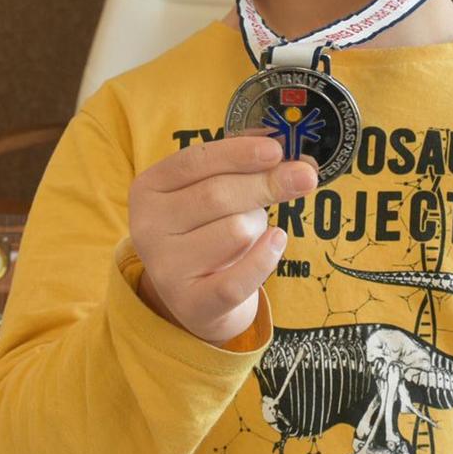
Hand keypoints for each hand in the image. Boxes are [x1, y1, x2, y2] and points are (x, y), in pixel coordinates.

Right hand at [129, 136, 316, 345]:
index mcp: (149, 188)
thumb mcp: (216, 189)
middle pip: (217, 195)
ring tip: (252, 232)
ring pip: (236, 231)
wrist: (199, 296)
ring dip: (258, 227)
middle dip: (266, 184)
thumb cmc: (210, 228)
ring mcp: (166, 269)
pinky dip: (265, 257)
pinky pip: (240, 277)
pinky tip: (277, 241)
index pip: (194, 162)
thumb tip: (290, 154)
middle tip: (304, 176)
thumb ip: (246, 166)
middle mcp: (148, 227)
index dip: (238, 153)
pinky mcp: (191, 303)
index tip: (276, 150)